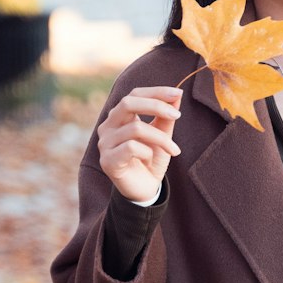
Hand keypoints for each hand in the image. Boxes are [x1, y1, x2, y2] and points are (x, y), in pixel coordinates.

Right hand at [97, 85, 183, 202]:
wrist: (144, 190)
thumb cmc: (151, 160)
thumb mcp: (163, 136)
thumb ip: (166, 117)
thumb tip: (177, 94)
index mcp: (119, 116)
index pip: (134, 94)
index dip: (155, 92)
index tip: (178, 93)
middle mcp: (108, 126)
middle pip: (128, 103)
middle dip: (156, 106)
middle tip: (177, 116)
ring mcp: (105, 143)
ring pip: (135, 128)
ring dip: (161, 138)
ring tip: (174, 150)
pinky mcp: (107, 160)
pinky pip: (131, 147)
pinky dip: (147, 152)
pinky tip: (150, 160)